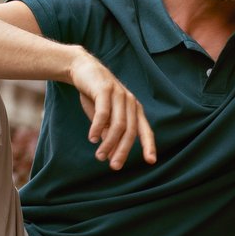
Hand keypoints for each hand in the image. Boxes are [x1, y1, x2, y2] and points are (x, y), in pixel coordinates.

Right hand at [68, 48, 156, 169]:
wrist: (83, 69)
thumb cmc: (96, 96)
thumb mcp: (104, 117)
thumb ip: (109, 133)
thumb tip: (112, 154)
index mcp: (134, 110)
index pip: (145, 130)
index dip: (149, 145)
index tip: (151, 161)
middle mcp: (130, 102)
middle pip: (130, 131)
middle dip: (123, 151)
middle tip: (114, 166)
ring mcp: (119, 95)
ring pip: (118, 124)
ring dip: (109, 143)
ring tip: (100, 156)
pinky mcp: (105, 90)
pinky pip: (103, 113)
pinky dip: (98, 127)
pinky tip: (92, 138)